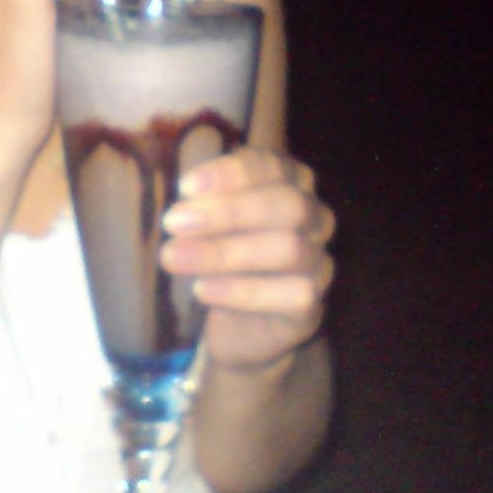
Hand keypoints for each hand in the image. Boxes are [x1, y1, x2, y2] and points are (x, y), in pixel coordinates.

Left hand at [158, 148, 334, 374]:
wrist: (234, 328)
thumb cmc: (218, 258)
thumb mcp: (204, 224)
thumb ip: (200, 202)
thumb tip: (180, 197)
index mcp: (289, 183)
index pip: (272, 165)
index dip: (232, 173)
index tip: (186, 187)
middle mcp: (313, 217)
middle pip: (287, 204)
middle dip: (228, 212)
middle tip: (174, 223)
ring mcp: (318, 262)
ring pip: (289, 249)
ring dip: (224, 252)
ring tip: (174, 258)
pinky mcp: (312, 305)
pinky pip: (292, 294)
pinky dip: (242, 291)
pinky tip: (203, 290)